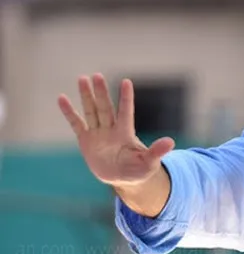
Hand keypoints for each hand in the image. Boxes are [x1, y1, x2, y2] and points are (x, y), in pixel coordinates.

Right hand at [57, 74, 174, 187]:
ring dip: (87, 96)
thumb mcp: (149, 162)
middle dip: (101, 92)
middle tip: (97, 75)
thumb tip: (171, 142)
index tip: (126, 82)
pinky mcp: (86, 141)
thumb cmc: (140, 170)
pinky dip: (69, 112)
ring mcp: (98, 133)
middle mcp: (111, 129)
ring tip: (82, 78)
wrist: (124, 178)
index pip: (126, 112)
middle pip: (105, 107)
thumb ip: (157, 151)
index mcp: (126, 133)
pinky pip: (76, 123)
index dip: (126, 98)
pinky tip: (62, 98)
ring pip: (92, 111)